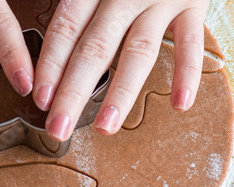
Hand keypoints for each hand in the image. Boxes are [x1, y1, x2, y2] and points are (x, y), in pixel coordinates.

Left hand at [34, 0, 208, 140]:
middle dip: (74, 93)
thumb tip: (50, 52)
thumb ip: (75, 8)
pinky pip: (190, 42)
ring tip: (106, 127)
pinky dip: (187, 73)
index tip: (41, 100)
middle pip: (94, 50)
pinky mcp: (193, 3)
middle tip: (58, 127)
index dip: (51, 67)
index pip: (65, 31)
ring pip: (137, 52)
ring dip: (121, 94)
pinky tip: (178, 104)